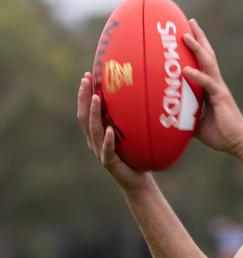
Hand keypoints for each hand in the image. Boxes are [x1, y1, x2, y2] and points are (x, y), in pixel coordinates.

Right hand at [77, 72, 153, 192]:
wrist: (138, 181)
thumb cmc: (136, 155)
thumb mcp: (132, 133)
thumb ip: (130, 118)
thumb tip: (142, 93)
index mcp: (97, 133)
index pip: (86, 110)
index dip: (84, 94)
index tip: (87, 76)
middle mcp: (95, 141)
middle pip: (84, 117)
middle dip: (84, 97)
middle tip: (86, 80)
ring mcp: (100, 152)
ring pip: (93, 130)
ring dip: (94, 113)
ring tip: (96, 98)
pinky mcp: (109, 163)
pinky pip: (107, 150)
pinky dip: (108, 140)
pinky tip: (109, 130)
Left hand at [182, 19, 242, 159]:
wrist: (238, 143)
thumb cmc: (220, 134)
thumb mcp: (196, 122)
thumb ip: (186, 113)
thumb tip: (169, 113)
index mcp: (211, 87)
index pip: (203, 62)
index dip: (196, 47)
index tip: (188, 31)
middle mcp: (216, 83)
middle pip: (207, 55)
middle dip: (199, 37)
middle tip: (190, 21)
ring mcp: (219, 89)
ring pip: (208, 63)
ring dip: (197, 48)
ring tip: (186, 34)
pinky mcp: (221, 97)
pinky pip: (207, 84)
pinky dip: (196, 76)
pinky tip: (186, 69)